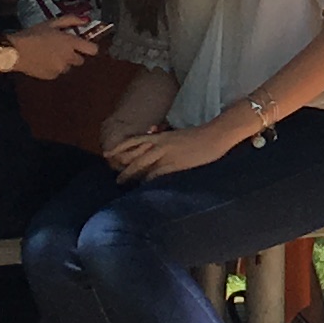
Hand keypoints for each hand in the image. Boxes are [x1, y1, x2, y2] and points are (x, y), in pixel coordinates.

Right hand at [4, 17, 101, 81]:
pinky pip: (57, 72)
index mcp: (70, 43)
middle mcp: (68, 57)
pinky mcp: (52, 76)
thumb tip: (86, 19)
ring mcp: (60, 68)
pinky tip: (43, 61)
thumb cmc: (33, 34)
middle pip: (81, 60)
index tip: (85, 46)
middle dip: (74, 55)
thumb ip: (71, 20)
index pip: (93, 50)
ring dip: (63, 62)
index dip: (90, 47)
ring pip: (68, 67)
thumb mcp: (51, 23)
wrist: (15, 51)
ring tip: (50, 54)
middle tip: (62, 49)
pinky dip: (53, 68)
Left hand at [109, 115, 242, 179]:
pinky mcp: (175, 164)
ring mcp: (167, 154)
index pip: (134, 141)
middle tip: (116, 179)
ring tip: (123, 184)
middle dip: (124, 168)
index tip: (107, 154)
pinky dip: (148, 181)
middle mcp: (160, 144)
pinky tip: (143, 187)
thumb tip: (158, 149)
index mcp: (161, 136)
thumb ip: (166, 142)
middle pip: (135, 156)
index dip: (119, 147)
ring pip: (142, 165)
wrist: (215, 135)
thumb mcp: (178, 136)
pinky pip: (156, 174)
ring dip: (131, 176)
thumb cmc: (200, 136)